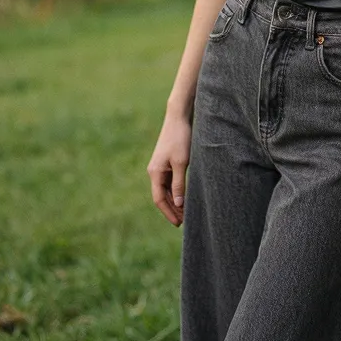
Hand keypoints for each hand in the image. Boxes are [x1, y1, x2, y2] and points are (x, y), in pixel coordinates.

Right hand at [147, 111, 192, 226]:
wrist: (178, 117)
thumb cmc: (180, 138)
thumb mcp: (181, 162)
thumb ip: (179, 184)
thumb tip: (178, 204)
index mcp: (155, 173)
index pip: (159, 199)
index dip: (169, 213)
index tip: (179, 224)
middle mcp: (155, 171)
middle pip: (162, 196)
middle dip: (172, 209)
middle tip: (184, 222)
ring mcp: (160, 166)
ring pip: (166, 190)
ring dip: (174, 201)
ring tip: (186, 212)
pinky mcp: (167, 161)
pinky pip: (169, 181)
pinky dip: (176, 191)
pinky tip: (184, 196)